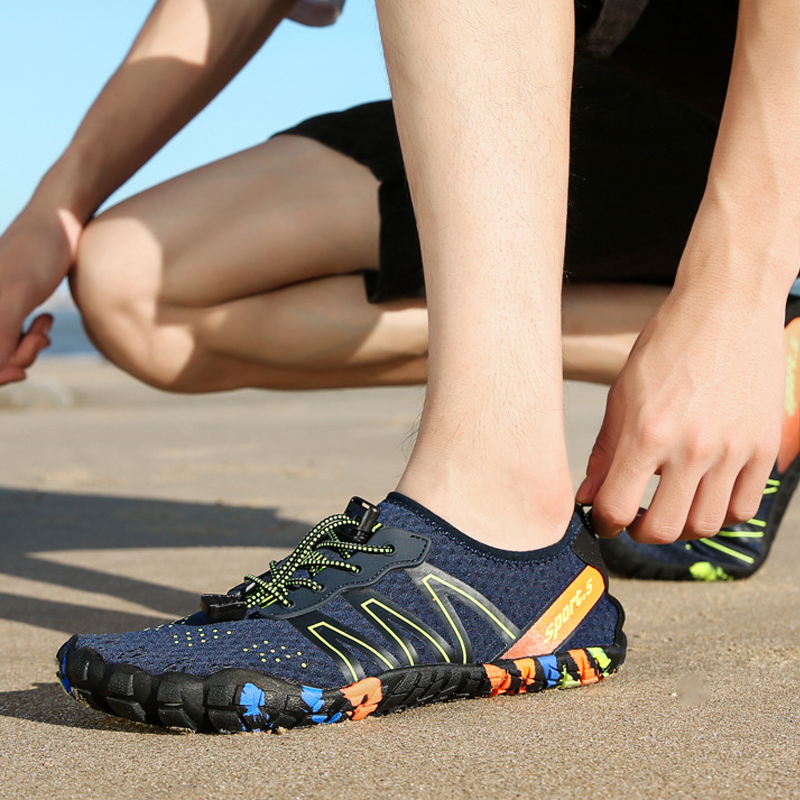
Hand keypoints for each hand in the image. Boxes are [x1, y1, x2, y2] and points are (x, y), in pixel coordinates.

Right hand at [0, 206, 81, 383]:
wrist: (60, 220)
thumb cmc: (38, 251)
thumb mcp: (18, 294)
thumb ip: (2, 331)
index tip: (21, 372)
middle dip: (16, 355)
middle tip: (40, 337)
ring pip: (5, 349)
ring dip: (28, 345)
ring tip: (45, 325)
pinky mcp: (9, 304)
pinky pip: (15, 336)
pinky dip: (32, 337)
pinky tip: (45, 320)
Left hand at [577, 286, 784, 542]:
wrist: (727, 306)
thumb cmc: (670, 343)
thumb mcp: (623, 393)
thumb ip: (605, 450)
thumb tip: (589, 496)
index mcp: (646, 432)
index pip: (616, 507)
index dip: (603, 522)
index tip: (604, 519)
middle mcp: (692, 447)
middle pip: (662, 529)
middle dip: (640, 531)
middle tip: (634, 518)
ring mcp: (733, 450)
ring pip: (705, 525)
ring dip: (681, 525)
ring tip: (669, 506)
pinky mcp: (764, 447)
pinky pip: (743, 507)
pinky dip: (720, 512)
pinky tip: (704, 494)